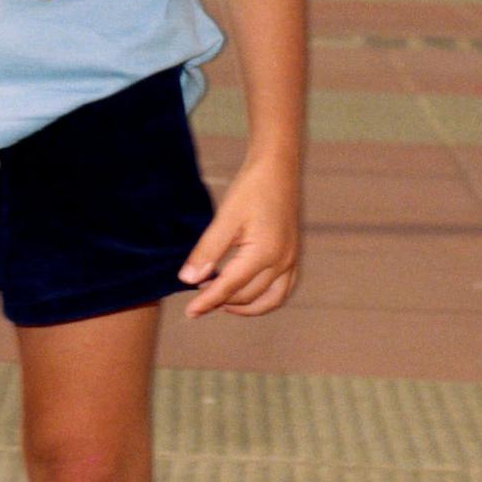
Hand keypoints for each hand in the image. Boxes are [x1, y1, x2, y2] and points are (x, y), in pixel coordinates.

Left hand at [178, 159, 300, 316]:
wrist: (277, 168)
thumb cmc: (251, 189)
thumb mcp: (224, 218)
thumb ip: (207, 250)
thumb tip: (188, 279)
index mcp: (264, 253)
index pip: (229, 287)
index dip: (207, 302)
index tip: (189, 313)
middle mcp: (282, 262)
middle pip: (247, 296)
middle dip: (222, 300)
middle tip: (198, 293)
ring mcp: (291, 260)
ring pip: (270, 300)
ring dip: (245, 306)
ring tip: (221, 300)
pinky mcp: (293, 255)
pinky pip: (283, 289)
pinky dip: (264, 298)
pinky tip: (245, 292)